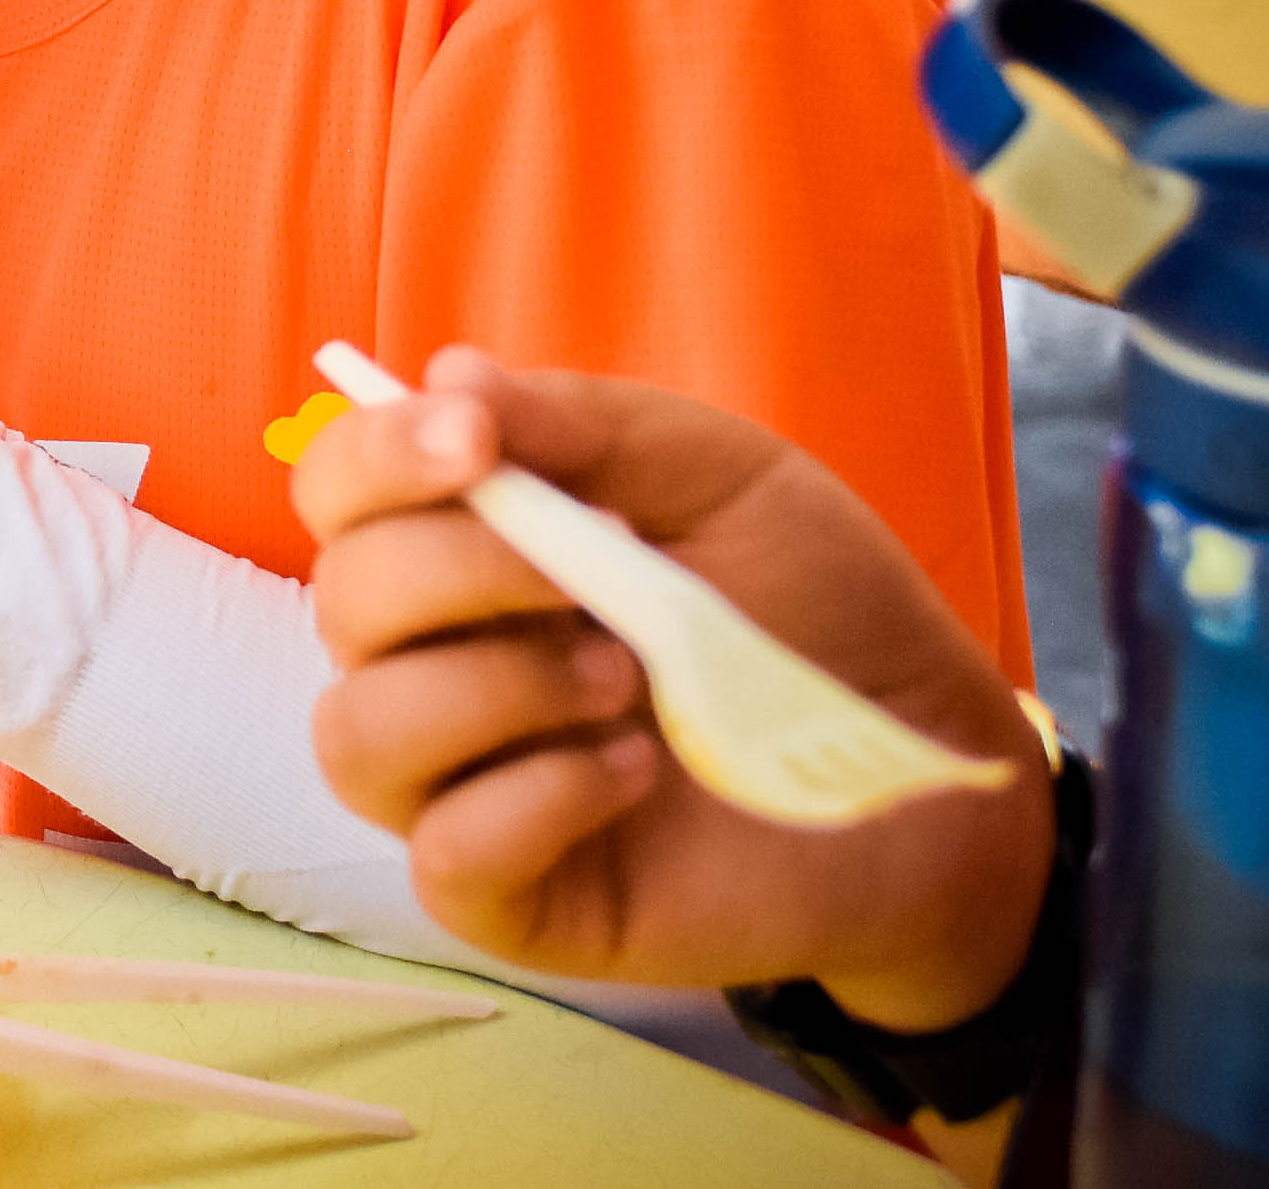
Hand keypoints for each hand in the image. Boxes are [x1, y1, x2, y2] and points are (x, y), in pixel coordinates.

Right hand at [293, 350, 1054, 1032]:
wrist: (929, 771)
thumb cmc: (813, 609)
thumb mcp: (721, 476)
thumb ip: (587, 425)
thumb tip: (445, 373)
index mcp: (466, 545)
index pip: (339, 490)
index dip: (376, 456)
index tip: (473, 441)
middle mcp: (436, 660)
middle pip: (342, 602)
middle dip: (461, 569)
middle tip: (599, 575)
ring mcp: (463, 784)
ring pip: (357, 734)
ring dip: (488, 688)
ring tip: (623, 681)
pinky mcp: (511, 895)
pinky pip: (443, 852)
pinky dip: (533, 801)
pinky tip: (634, 774)